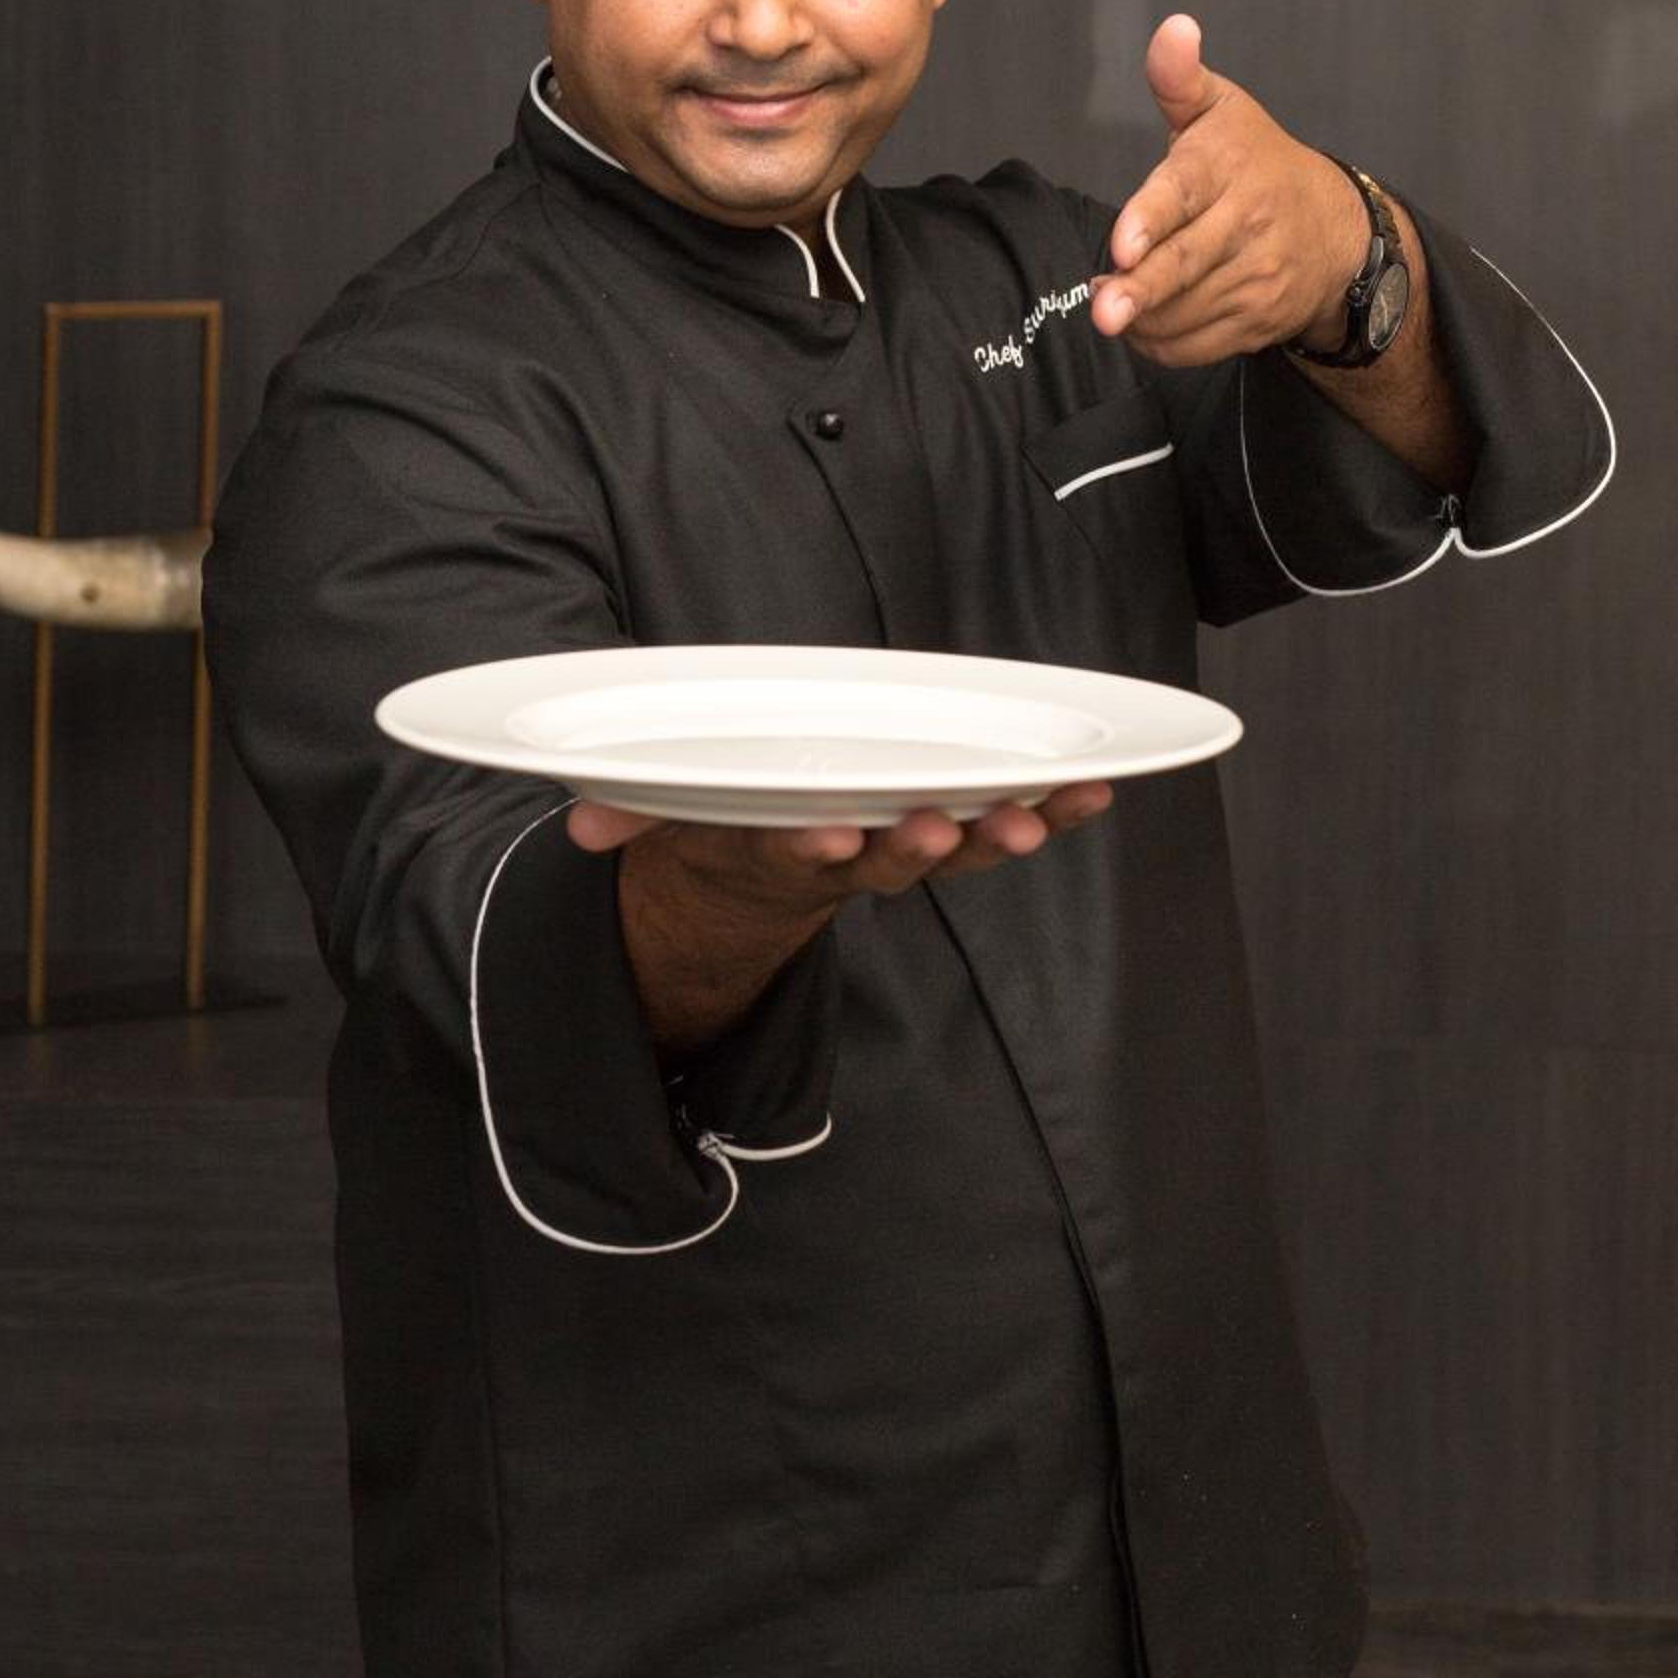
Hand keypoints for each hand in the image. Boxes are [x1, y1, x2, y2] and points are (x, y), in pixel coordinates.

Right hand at [567, 783, 1116, 890]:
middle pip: (883, 862)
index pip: (787, 853)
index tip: (829, 834)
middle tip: (939, 830)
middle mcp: (844, 862)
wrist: (759, 886)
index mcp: (773, 851)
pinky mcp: (946, 832)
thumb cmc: (718, 823)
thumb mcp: (667, 823)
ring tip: (1034, 818)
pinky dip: (1050, 814)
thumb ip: (631, 817)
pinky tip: (1095, 792)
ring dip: (995, 836)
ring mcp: (900, 851)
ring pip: (952, 849)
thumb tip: (582, 829)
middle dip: (915, 847)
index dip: (809, 846)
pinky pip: (1003, 826)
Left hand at [1088, 13, 1371, 364]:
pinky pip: (1197, 346)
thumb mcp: (1222, 109)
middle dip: (1142, 290)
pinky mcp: (1257, 321)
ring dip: (1142, 318)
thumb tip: (1172, 29)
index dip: (1151, 219)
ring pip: (1187, 311)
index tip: (1122, 245)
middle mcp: (1246, 224)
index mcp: (1227, 166)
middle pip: (1187, 263)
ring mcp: (1257, 278)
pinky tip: (1142, 325)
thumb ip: (1179, 78)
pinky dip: (1160, 343)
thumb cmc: (1258, 163)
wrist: (1336, 229)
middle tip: (1105, 310)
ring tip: (1111, 304)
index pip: (1184, 192)